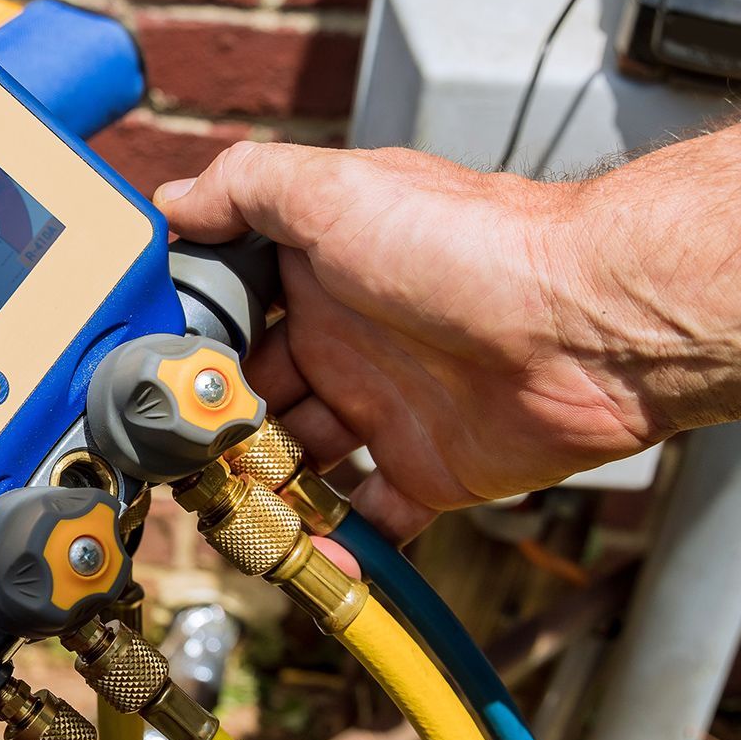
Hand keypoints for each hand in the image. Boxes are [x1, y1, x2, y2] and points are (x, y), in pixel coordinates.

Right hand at [162, 142, 660, 539]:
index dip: (193, 351)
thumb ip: (244, 187)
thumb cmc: (469, 244)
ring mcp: (386, 410)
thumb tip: (171, 201)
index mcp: (317, 279)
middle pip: (256, 401)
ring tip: (226, 512)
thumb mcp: (332, 190)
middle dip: (216, 432)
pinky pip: (373, 517)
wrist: (585, 322)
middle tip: (181, 462)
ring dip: (261, 490)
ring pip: (300, 464)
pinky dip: (339, 543)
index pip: (232, 319)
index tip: (155, 384)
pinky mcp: (430, 470)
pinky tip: (305, 552)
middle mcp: (347, 344)